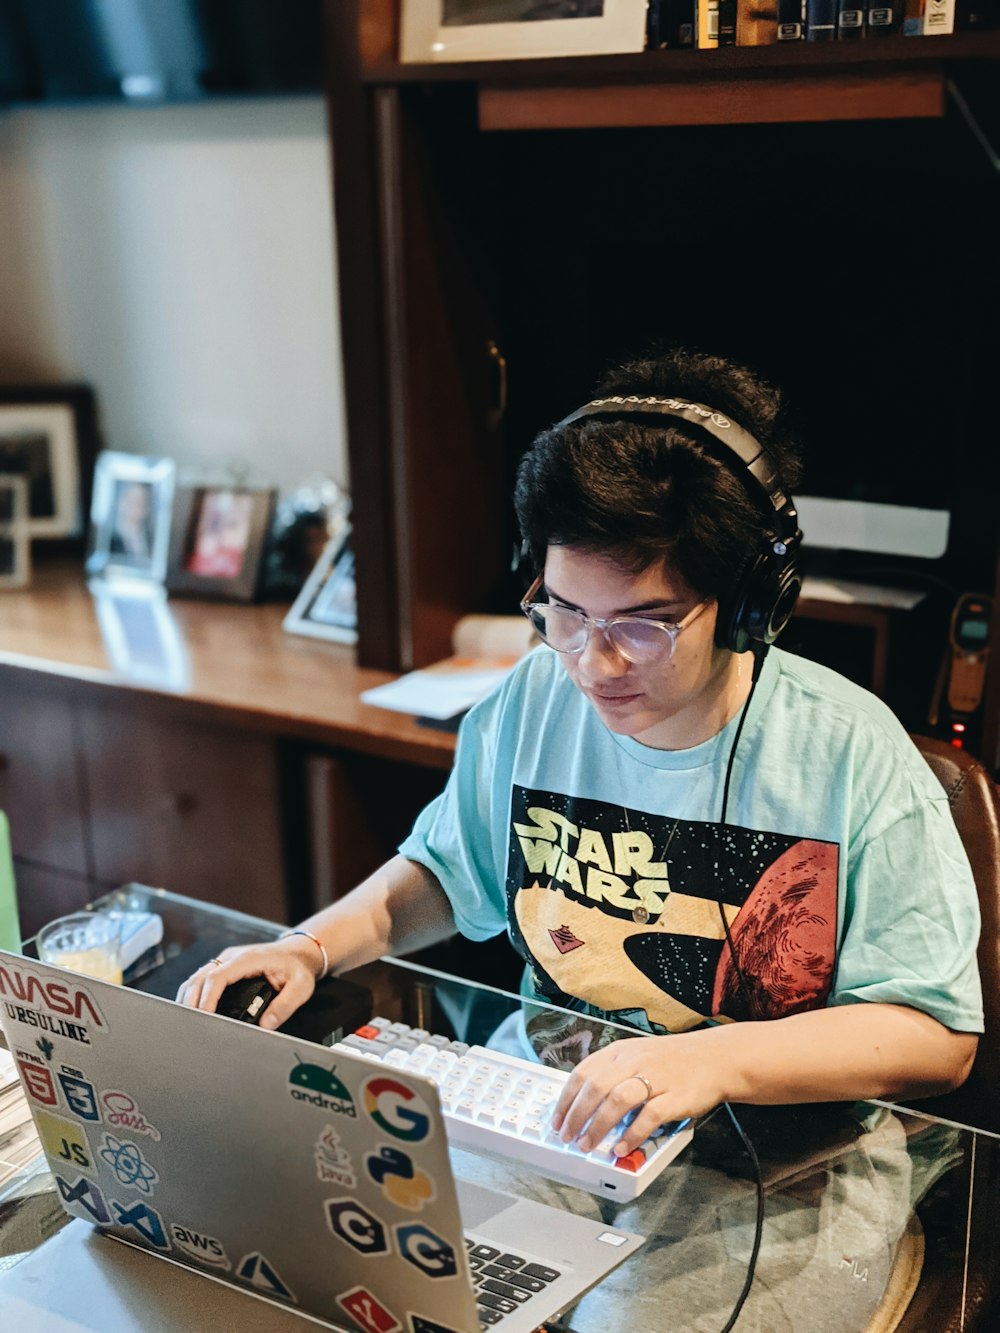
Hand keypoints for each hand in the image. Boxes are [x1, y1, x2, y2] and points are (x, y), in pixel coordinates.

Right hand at [175, 937, 320, 1029]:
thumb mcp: (301, 987)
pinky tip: (192, 1010)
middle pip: (201, 977)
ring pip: (198, 977)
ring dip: (189, 997)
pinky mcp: (225, 967)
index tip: (204, 1018)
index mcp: (248, 959)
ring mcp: (226, 960)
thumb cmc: (299, 968)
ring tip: (187, 1022)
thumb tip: (266, 1026)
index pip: (218, 977)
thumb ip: (285, 1006)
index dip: (207, 998)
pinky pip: (202, 978)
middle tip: (190, 1026)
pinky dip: (194, 994)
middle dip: (191, 1001)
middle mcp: (233, 957)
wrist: (299, 952)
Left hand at [550, 1032, 726, 1157]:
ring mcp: (655, 1079)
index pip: (583, 1072)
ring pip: (617, 1100)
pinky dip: (632, 1134)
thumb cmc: (672, 1061)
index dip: (566, 1098)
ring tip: (587, 1145)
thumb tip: (583, 1102)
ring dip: (598, 1125)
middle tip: (566, 1137)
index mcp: (620, 1052)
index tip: (557, 1120)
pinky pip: (648, 1116)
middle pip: (596, 1087)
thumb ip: (612, 1075)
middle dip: (576, 1115)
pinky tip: (622, 1148)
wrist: (714, 1058)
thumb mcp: (636, 1056)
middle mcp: (634, 1062)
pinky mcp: (675, 1097)